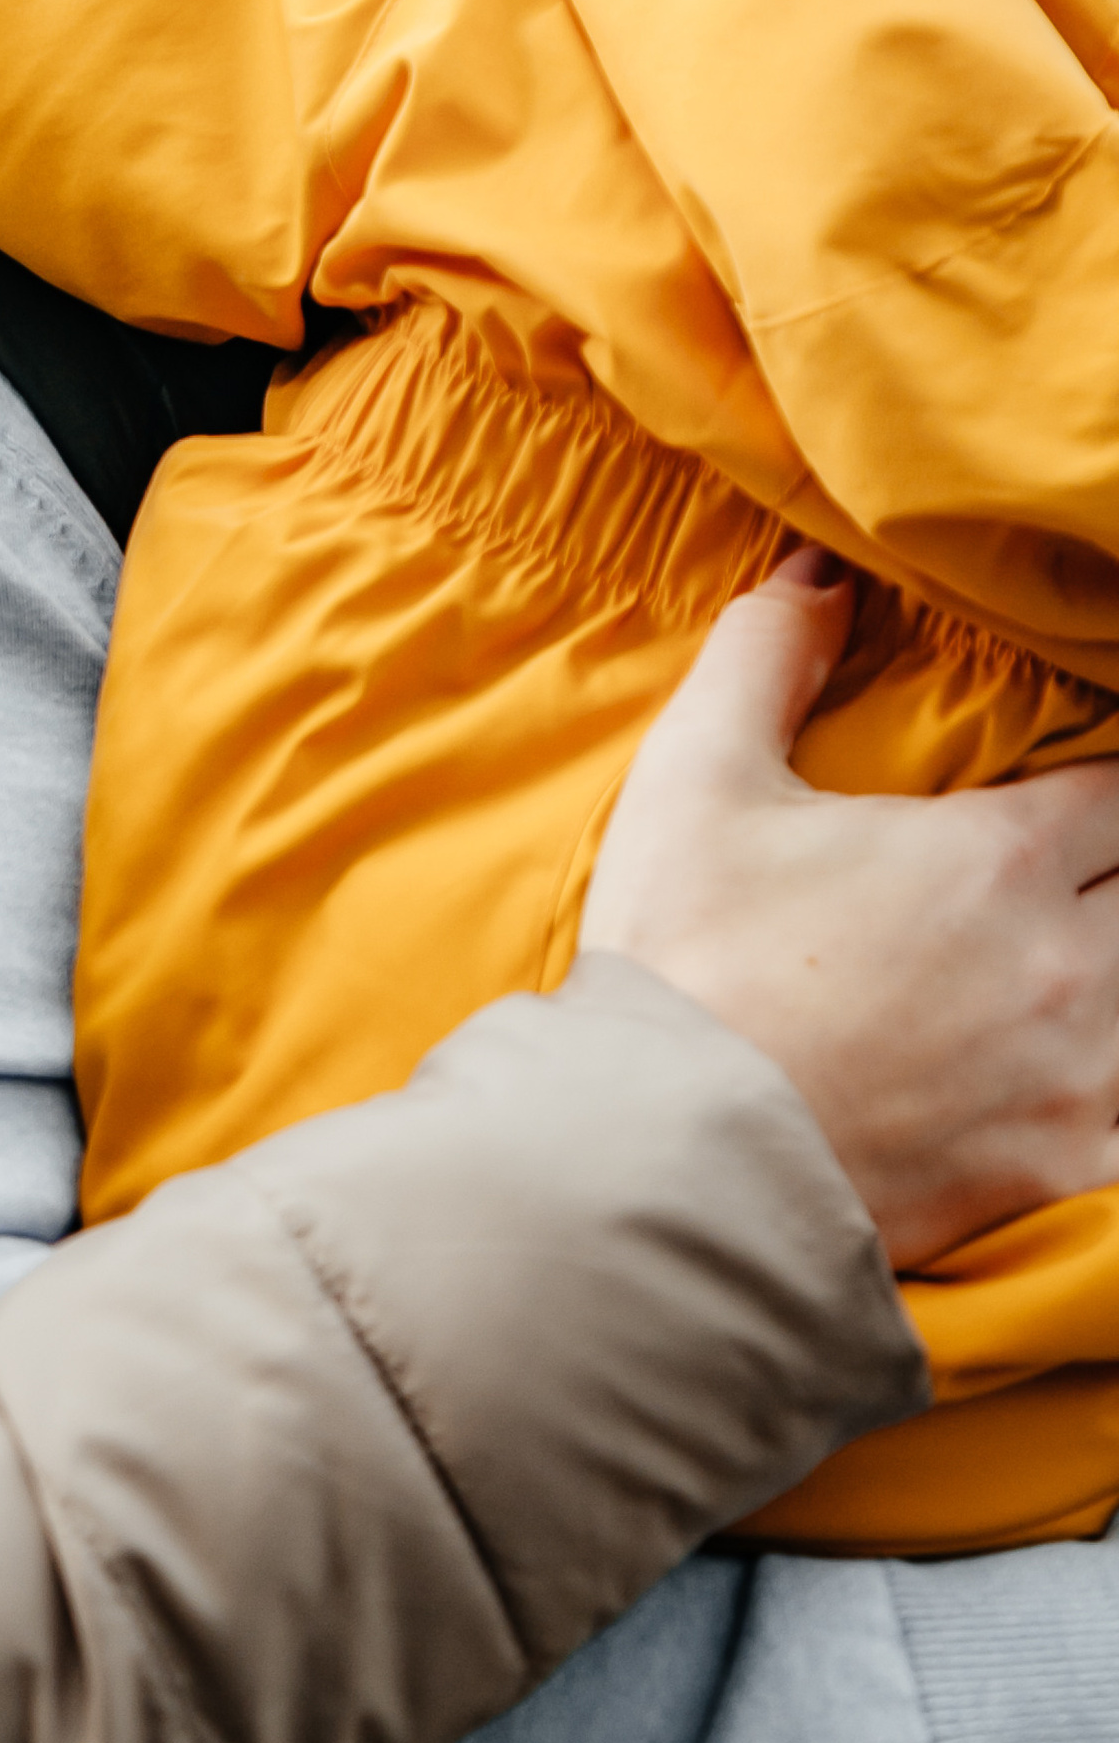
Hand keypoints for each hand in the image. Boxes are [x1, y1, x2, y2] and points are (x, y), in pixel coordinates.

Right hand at [583, 548, 1118, 1267]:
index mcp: (996, 857)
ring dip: (1114, 972)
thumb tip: (817, 571)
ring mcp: (1077, 1076)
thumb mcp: (699, 777)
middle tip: (1076, 871)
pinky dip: (1118, 1092)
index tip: (1081, 796)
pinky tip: (1081, 1080)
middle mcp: (1065, 962)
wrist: (669, 1156)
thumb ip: (768, 654)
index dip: (1106, 785)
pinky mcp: (1063, 1171)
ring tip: (1071, 969)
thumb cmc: (685, 961)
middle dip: (1116, 872)